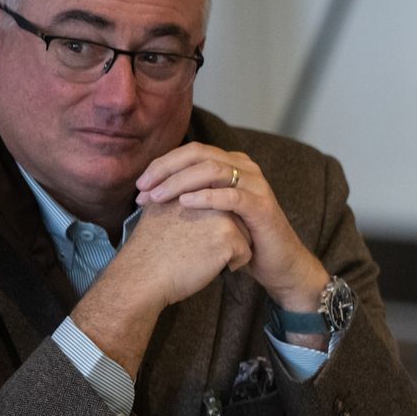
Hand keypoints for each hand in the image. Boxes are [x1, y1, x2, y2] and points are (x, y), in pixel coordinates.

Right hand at [70, 196, 256, 378]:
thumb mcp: (161, 209)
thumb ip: (181, 196)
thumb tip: (196, 195)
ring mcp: (220, 214)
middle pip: (236, 217)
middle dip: (222, 235)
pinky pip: (246, 253)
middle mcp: (208, 195)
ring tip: (199, 254)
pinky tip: (208, 265)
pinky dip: (232, 264)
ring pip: (245, 234)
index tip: (190, 236)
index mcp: (191, 187)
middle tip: (192, 247)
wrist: (143, 275)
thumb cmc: (151, 248)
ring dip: (229, 248)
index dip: (210, 225)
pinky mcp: (228, 236)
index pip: (221, 204)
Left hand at [134, 143, 328, 316]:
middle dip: (166, 170)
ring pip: (213, 170)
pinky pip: (232, 196)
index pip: (192, 151)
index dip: (162, 164)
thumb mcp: (213, 211)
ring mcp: (257, 186)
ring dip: (180, 182)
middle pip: (199, 154)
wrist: (277, 263)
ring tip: (158, 197)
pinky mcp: (263, 207)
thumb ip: (192, 193)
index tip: (139, 186)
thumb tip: (151, 188)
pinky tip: (185, 203)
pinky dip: (206, 197)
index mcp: (233, 164)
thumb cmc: (241, 238)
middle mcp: (246, 168)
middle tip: (143, 189)